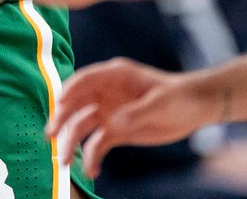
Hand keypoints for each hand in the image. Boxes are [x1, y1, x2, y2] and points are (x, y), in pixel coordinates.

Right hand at [46, 58, 219, 177]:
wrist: (195, 108)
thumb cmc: (179, 96)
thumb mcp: (161, 102)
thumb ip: (137, 112)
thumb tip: (114, 123)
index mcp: (114, 76)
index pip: (85, 79)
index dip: (70, 90)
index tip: (60, 102)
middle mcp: (105, 93)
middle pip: (76, 104)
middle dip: (62, 119)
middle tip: (51, 135)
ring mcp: (109, 112)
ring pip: (82, 126)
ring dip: (72, 143)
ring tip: (65, 161)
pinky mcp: (116, 131)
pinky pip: (97, 144)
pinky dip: (92, 156)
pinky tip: (92, 170)